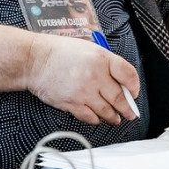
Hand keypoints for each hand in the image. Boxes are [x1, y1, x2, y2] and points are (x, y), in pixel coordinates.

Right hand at [27, 35, 141, 125]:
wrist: (34, 60)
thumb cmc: (58, 52)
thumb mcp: (88, 48)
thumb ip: (105, 63)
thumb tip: (120, 80)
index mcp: (101, 58)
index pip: (128, 75)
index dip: (134, 86)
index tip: (134, 93)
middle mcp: (95, 76)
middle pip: (119, 97)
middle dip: (127, 108)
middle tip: (130, 113)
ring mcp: (83, 92)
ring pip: (106, 111)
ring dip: (114, 117)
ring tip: (116, 118)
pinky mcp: (72, 104)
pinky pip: (90, 117)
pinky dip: (96, 120)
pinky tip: (98, 118)